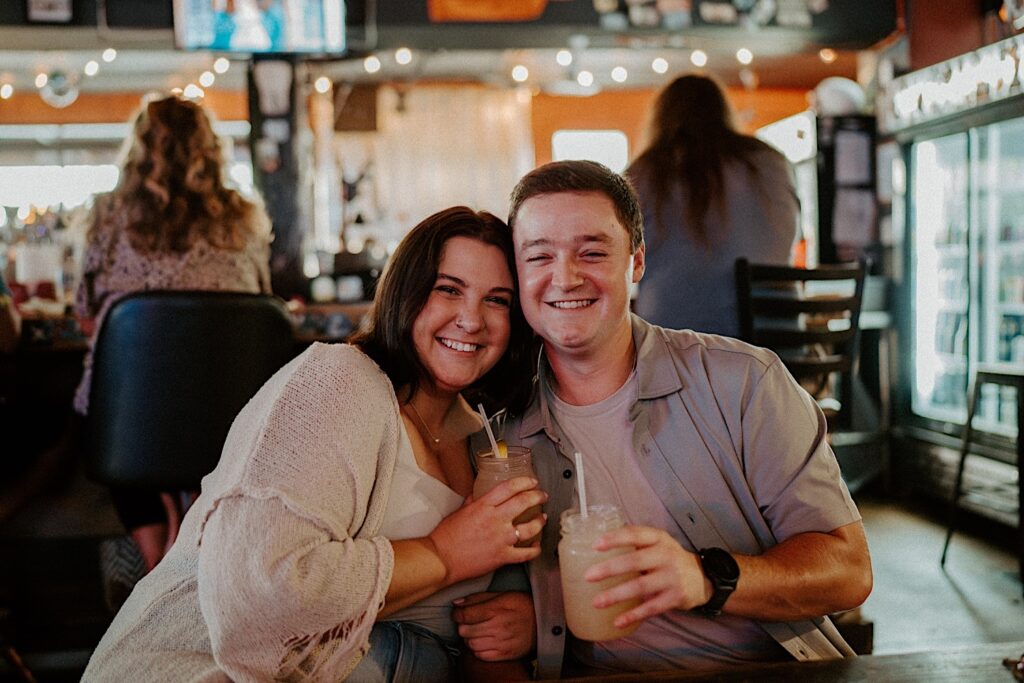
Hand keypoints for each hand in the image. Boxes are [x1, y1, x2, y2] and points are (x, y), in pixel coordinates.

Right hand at [428, 476, 546, 585]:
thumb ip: (472, 502)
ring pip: (530, 528)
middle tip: (542, 496)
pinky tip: (536, 546)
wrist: (441, 559)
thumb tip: (478, 495)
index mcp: (483, 506)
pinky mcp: (503, 557)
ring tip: (543, 519)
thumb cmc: (446, 536)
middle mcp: (495, 520)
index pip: (509, 487)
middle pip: (524, 502)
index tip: (532, 481)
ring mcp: (501, 539)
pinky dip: (534, 550)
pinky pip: (526, 554)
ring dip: (540, 522)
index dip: (524, 482)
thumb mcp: (459, 511)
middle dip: (537, 497)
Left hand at [453, 591, 534, 660]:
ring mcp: (502, 642)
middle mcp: (498, 626)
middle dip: (463, 626)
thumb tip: (457, 602)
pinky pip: (481, 655)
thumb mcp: (503, 595)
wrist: (544, 623)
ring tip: (476, 632)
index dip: (457, 614)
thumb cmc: (522, 606)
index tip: (458, 613)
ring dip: (469, 638)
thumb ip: (479, 598)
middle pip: (465, 630)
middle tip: (468, 622)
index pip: (465, 615)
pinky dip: (478, 650)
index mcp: (497, 609)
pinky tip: (484, 642)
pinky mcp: (505, 654)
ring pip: (471, 644)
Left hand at [585, 525, 710, 629]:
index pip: (635, 534)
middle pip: (635, 561)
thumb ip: (636, 543)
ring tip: (597, 602)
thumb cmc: (670, 559)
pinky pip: (651, 607)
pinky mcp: (676, 597)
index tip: (595, 545)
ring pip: (641, 586)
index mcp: (658, 539)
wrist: (704, 578)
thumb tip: (600, 544)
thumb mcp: (658, 544)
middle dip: (610, 569)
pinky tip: (618, 620)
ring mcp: (672, 577)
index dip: (615, 538)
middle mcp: (666, 555)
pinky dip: (633, 615)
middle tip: (589, 576)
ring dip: (616, 595)